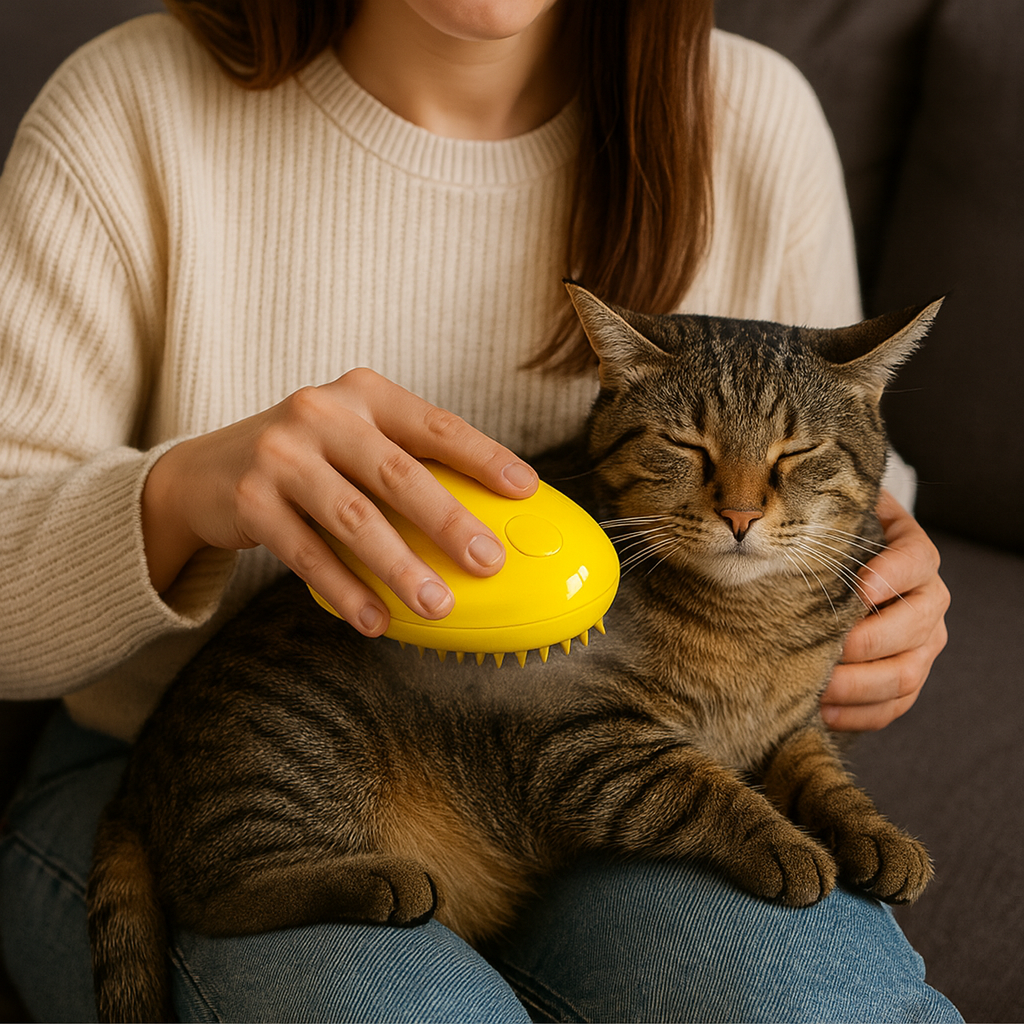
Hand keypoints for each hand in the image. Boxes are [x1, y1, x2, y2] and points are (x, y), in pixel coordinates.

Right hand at [141, 368, 537, 633]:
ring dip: (399, 567)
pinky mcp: (249, 498)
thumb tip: (488, 517)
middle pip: (397, 472)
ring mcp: (281, 454)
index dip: (483, 456)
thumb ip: (406, 462)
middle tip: (488, 561)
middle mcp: (321, 413)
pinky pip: (306, 553)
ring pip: (353, 518)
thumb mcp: (353, 440)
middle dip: (448, 521)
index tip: (527, 490)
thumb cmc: (307, 459)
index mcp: (363, 394)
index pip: (434, 424)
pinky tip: (375, 620)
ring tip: (436, 605)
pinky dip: (344, 590)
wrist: (206, 471)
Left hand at [821, 490, 949, 731]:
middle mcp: (928, 600)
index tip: (859, 588)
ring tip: (817, 688)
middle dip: (865, 643)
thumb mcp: (838, 519)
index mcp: (915, 556)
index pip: (916, 561)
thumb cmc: (836, 541)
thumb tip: (791, 499)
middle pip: (914, 627)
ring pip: (906, 674)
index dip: (892, 575)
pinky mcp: (910, 676)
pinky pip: (895, 705)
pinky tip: (823, 711)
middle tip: (823, 648)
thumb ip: (828, 512)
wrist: (849, 568)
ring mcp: (924, 643)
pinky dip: (860, 714)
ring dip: (859, 685)